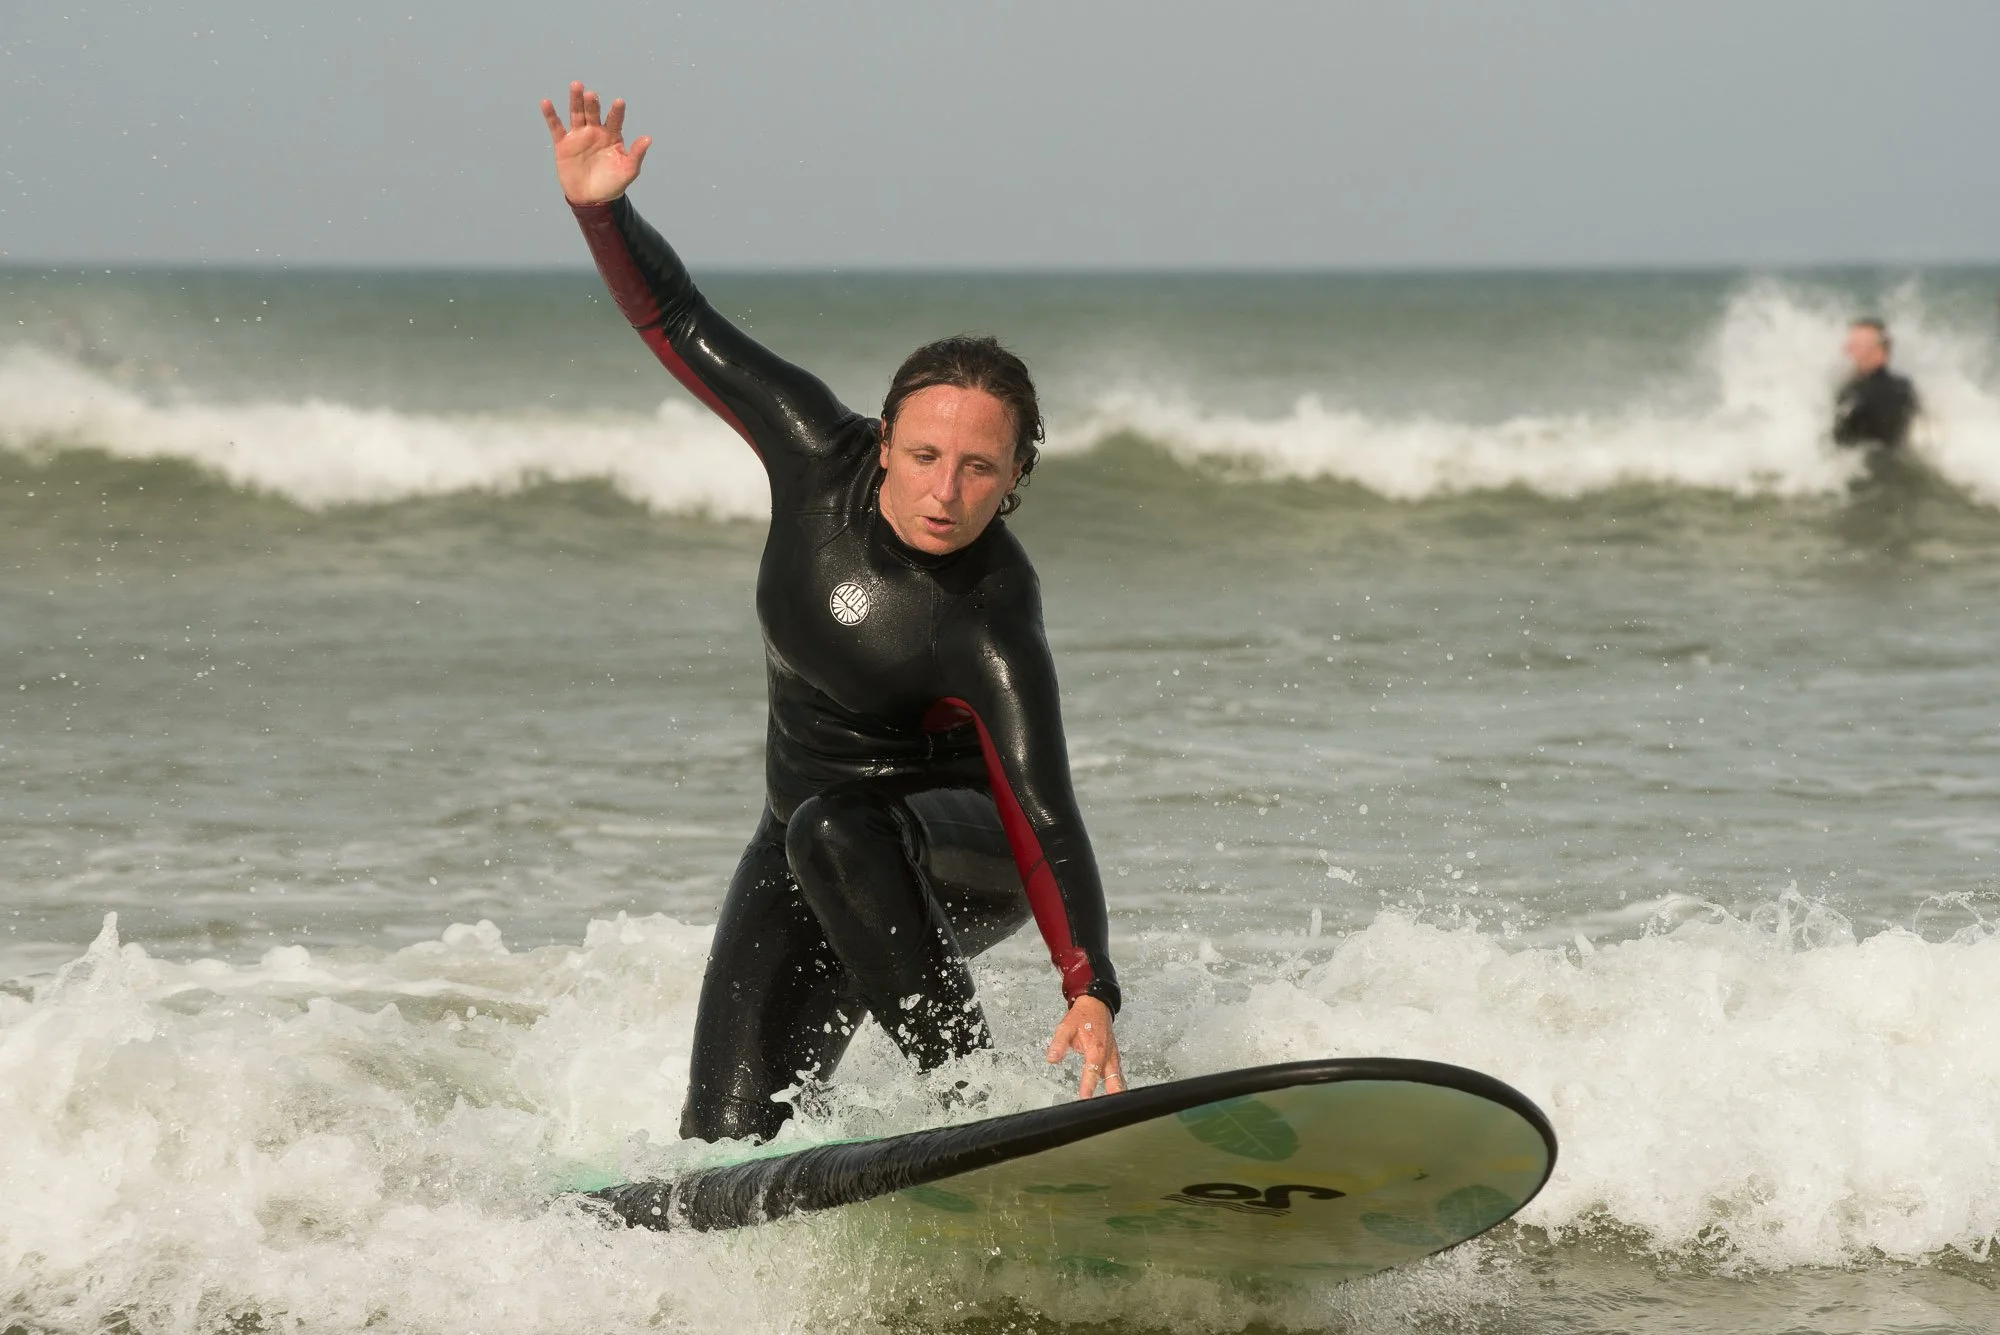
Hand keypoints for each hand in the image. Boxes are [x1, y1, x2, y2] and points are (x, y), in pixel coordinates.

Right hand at [540, 81, 651, 205]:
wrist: (592, 200)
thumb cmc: (613, 185)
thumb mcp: (628, 171)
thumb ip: (636, 154)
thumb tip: (647, 138)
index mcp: (612, 136)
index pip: (615, 119)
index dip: (616, 111)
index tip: (619, 102)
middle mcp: (595, 131)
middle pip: (593, 112)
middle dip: (593, 103)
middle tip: (592, 94)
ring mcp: (579, 136)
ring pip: (576, 114)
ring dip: (575, 100)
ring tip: (576, 86)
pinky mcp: (563, 144)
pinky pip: (556, 127)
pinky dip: (551, 115)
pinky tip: (546, 103)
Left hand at [1045, 996, 1125, 1098]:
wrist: (1096, 1005)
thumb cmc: (1082, 1017)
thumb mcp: (1065, 1027)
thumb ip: (1059, 1044)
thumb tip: (1052, 1059)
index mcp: (1096, 1049)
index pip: (1092, 1072)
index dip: (1089, 1086)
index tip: (1085, 1098)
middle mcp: (1108, 1055)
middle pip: (1114, 1080)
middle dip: (1112, 1094)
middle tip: (1109, 1109)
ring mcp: (1113, 1056)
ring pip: (1119, 1078)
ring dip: (1117, 1092)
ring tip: (1117, 1108)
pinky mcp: (1115, 1056)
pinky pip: (1119, 1073)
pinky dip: (1118, 1084)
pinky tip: (1117, 1095)